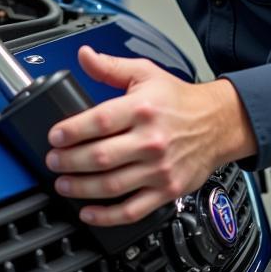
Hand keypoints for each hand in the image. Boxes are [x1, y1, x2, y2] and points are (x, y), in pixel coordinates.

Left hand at [45, 46, 256, 226]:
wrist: (218, 123)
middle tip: (52, 161)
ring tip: (63, 184)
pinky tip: (88, 212)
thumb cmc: (178, 99)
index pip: (100, 121)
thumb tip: (84, 55)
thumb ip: (110, 66)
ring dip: (81, 188)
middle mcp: (150, 140)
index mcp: (142, 109)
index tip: (54, 136)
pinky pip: (133, 210)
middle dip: (69, 161)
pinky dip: (107, 216)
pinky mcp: (167, 191)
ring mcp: (159, 169)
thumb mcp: (144, 73)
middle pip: (101, 156)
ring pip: (112, 185)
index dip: (72, 131)